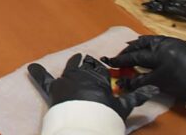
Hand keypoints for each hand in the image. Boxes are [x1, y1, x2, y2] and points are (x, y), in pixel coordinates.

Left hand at [28, 53, 158, 119]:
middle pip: (84, 66)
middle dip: (86, 65)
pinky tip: (31, 67)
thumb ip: (137, 97)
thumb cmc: (105, 115)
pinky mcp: (54, 90)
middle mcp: (81, 75)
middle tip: (88, 62)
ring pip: (69, 68)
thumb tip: (155, 89)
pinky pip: (44, 79)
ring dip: (73, 64)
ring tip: (75, 60)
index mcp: (97, 77)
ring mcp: (66, 81)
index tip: (100, 67)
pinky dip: (38, 72)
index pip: (99, 69)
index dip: (100, 69)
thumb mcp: (123, 107)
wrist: (84, 125)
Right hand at [104, 35, 185, 102]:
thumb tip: (126, 82)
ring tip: (131, 47)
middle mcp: (162, 43)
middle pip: (141, 45)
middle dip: (128, 50)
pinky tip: (149, 47)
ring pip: (150, 40)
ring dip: (138, 45)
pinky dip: (149, 43)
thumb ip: (143, 81)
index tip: (109, 62)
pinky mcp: (180, 44)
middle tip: (119, 56)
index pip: (135, 57)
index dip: (121, 61)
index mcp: (157, 53)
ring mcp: (172, 42)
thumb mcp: (162, 83)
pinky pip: (158, 40)